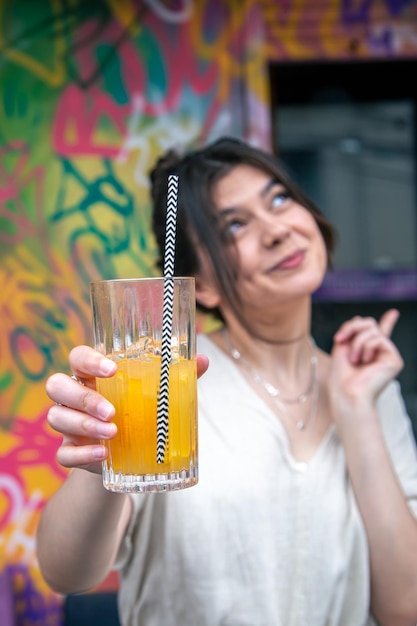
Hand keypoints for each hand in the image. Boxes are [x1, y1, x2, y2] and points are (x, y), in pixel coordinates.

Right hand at [46, 346, 208, 473]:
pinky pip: (63, 453)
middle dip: (83, 397)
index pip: (78, 357)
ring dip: (84, 425)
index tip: (112, 369)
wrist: (128, 456)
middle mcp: (75, 396)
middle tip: (112, 410)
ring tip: (113, 433)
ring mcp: (68, 424)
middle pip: (57, 385)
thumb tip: (203, 360)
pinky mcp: (70, 451)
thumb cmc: (140, 412)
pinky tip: (103, 454)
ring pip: (56, 417)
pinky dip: (81, 454)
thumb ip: (175, 377)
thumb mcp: (156, 395)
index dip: (88, 360)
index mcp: (92, 375)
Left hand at [329, 309, 402, 408]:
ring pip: (373, 330)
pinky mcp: (394, 359)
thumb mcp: (342, 345)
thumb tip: (359, 317)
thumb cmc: (341, 375)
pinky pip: (379, 338)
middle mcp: (380, 353)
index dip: (388, 322)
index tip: (394, 313)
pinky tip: (365, 361)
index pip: (380, 333)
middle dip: (352, 328)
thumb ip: (351, 330)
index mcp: (369, 351)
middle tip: (339, 340)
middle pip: (369, 324)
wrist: (346, 392)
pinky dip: (367, 347)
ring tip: (353, 359)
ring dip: (357, 342)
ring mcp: (388, 356)